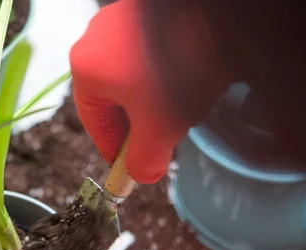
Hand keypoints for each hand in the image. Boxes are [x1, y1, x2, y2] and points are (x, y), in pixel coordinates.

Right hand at [70, 0, 233, 183]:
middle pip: (110, 97)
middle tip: (155, 141)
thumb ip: (145, 159)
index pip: (94, 122)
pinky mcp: (144, 11)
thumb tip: (140, 176)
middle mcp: (94, 40)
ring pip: (128, 74)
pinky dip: (158, 71)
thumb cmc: (180, 69)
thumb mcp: (161, 127)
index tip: (128, 165)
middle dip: (134, 122)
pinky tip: (182, 80)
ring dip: (147, 97)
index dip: (113, 149)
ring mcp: (119, 20)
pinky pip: (143, 51)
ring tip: (174, 110)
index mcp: (86, 69)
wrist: (219, 14)